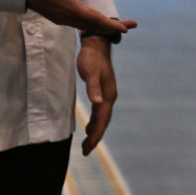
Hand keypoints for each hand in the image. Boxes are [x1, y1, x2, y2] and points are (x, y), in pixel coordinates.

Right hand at [25, 0, 135, 35]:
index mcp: (68, 9)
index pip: (93, 18)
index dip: (109, 24)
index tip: (124, 29)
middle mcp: (67, 17)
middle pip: (94, 25)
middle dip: (112, 27)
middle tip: (130, 27)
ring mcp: (64, 19)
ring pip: (88, 25)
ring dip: (104, 26)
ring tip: (119, 26)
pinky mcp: (61, 17)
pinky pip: (81, 23)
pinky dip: (93, 24)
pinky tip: (99, 22)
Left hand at [77, 36, 116, 154]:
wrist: (97, 44)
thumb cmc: (91, 58)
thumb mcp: (90, 73)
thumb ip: (93, 88)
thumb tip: (97, 103)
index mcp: (108, 95)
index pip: (102, 120)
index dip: (95, 135)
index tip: (87, 148)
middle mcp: (110, 97)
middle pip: (104, 121)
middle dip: (95, 137)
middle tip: (86, 151)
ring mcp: (107, 94)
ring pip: (102, 118)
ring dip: (95, 130)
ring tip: (87, 143)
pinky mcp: (102, 91)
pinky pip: (100, 112)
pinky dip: (95, 121)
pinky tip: (89, 126)